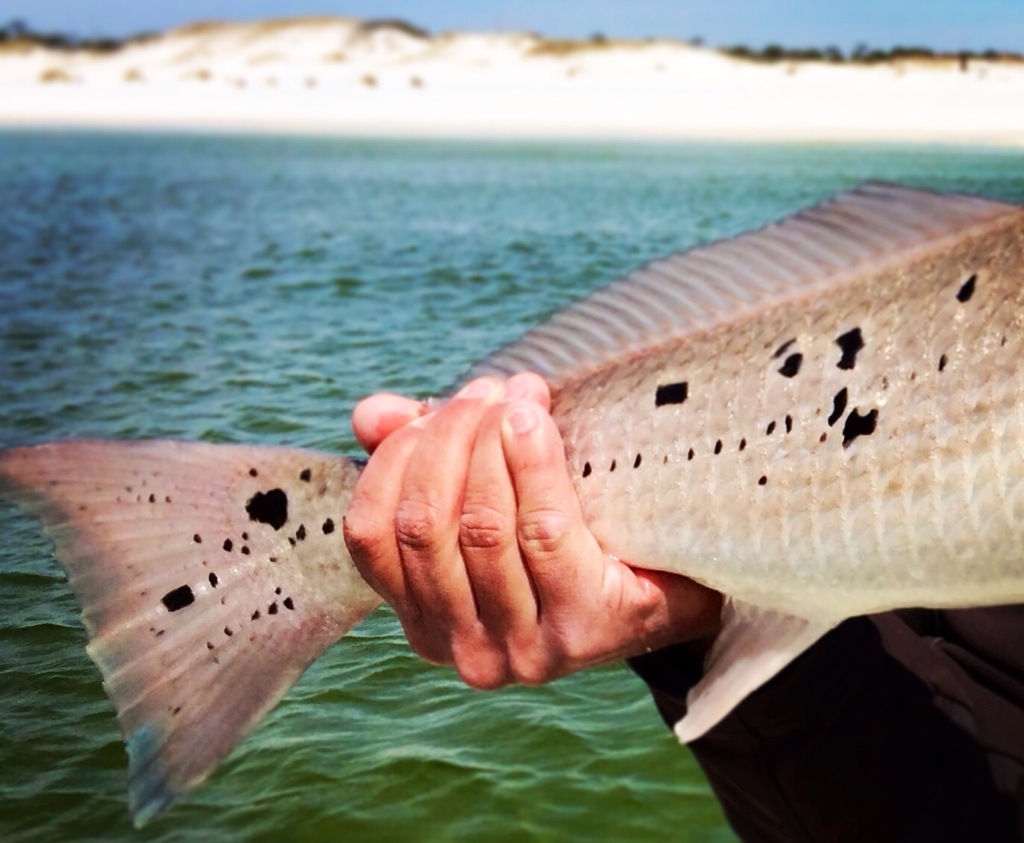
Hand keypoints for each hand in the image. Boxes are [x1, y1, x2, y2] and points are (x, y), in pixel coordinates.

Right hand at [344, 373, 721, 688]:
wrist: (676, 579)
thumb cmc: (569, 530)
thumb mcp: (486, 493)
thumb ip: (421, 456)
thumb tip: (370, 414)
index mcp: (424, 622)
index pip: (372, 535)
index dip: (395, 458)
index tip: (432, 405)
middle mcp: (464, 652)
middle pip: (426, 524)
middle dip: (449, 438)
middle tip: (486, 391)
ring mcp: (524, 650)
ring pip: (482, 527)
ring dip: (492, 442)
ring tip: (520, 396)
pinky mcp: (583, 628)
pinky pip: (542, 531)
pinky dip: (533, 463)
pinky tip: (538, 420)